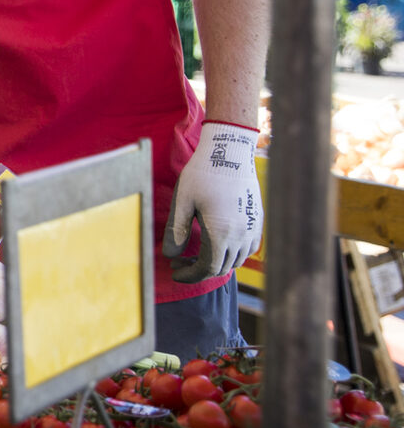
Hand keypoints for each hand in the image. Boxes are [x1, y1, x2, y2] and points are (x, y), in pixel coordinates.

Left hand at [164, 120, 263, 282]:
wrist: (230, 151)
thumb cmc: (203, 174)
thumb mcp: (182, 201)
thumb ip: (175, 231)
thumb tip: (169, 256)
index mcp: (221, 233)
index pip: (208, 269)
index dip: (190, 275)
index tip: (174, 272)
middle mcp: (242, 235)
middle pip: (222, 268)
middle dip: (198, 270)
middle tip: (179, 261)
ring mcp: (254, 229)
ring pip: (237, 261)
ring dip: (216, 263)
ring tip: (194, 253)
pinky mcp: (258, 221)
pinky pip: (249, 249)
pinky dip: (232, 253)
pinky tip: (216, 243)